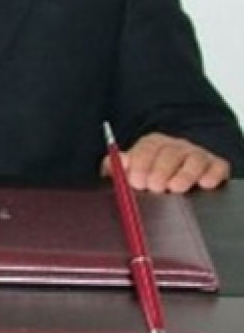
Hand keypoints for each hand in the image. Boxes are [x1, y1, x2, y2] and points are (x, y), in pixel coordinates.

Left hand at [101, 133, 230, 192]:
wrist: (172, 179)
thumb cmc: (145, 178)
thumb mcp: (125, 172)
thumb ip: (114, 167)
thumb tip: (119, 161)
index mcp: (152, 145)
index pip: (147, 147)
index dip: (141, 163)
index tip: (136, 181)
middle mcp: (176, 147)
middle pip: (171, 153)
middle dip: (161, 170)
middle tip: (155, 187)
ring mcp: (196, 156)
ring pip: (194, 159)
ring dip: (185, 174)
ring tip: (175, 188)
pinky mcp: (215, 167)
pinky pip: (217, 167)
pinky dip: (212, 174)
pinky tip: (204, 184)